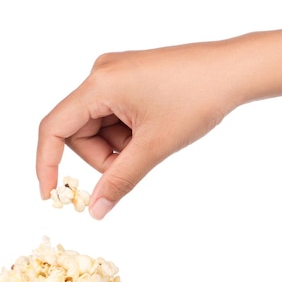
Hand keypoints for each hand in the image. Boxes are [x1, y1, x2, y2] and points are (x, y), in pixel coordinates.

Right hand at [36, 41, 240, 218]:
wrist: (233, 71)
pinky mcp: (130, 80)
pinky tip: (154, 132)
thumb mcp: (154, 147)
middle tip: (134, 164)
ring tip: (152, 143)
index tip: (51, 195)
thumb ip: (120, 180)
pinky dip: (128, 135)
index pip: (54, 128)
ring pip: (98, 128)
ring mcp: (116, 76)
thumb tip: (96, 210)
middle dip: (102, 157)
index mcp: (99, 84)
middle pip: (79, 132)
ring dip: (118, 147)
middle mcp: (101, 75)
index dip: (47, 164)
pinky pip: (114, 117)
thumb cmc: (197, 99)